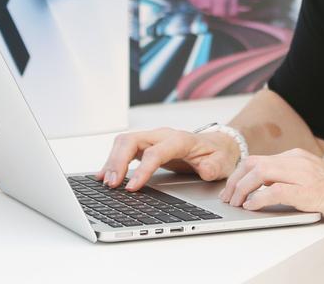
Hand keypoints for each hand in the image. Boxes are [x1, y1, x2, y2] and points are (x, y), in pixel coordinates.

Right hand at [96, 127, 240, 191]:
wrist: (217, 145)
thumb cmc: (216, 154)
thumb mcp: (221, 162)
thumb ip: (213, 167)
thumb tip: (205, 170)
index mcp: (180, 140)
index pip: (155, 152)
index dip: (142, 169)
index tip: (131, 187)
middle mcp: (162, 135)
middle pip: (132, 141)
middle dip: (118, 161)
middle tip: (111, 184)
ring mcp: (152, 139)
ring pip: (124, 143)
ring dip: (112, 161)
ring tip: (105, 182)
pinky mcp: (145, 146)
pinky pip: (123, 149)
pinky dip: (112, 161)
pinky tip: (103, 175)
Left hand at [219, 148, 323, 231]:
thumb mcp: (317, 180)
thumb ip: (296, 180)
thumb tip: (271, 190)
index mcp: (299, 157)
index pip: (259, 160)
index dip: (240, 174)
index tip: (232, 188)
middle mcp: (299, 161)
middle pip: (254, 164)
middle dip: (235, 181)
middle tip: (228, 197)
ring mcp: (304, 175)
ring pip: (260, 174)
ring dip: (242, 190)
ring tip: (236, 203)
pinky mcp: (310, 192)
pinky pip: (275, 191)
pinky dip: (258, 199)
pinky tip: (252, 207)